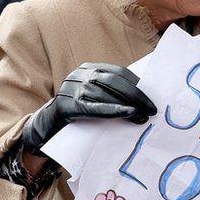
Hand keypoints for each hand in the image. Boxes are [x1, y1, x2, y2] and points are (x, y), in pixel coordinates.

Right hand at [22, 63, 156, 153]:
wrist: (46, 129)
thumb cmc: (78, 114)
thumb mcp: (95, 98)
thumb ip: (113, 93)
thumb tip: (144, 99)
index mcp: (88, 69)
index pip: (120, 73)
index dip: (138, 85)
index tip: (153, 98)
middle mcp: (79, 75)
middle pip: (115, 82)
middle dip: (137, 96)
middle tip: (152, 111)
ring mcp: (71, 88)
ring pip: (106, 94)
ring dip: (129, 106)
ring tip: (143, 118)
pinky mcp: (66, 105)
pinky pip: (94, 107)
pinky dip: (113, 110)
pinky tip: (129, 113)